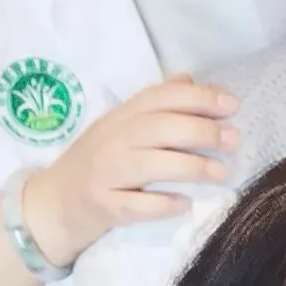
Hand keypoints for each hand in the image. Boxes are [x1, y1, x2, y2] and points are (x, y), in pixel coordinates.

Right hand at [23, 76, 238, 268]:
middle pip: (159, 128)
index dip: (198, 98)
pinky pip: (133, 205)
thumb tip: (190, 79)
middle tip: (234, 140)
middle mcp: (111, 140)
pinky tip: (184, 204)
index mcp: (120, 117)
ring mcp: (103, 173)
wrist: (51, 204)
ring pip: (150, 164)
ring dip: (190, 167)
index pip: (160, 98)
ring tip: (221, 173)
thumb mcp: (120, 127)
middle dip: (201, 131)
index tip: (232, 106)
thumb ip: (154, 106)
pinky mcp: (100, 206)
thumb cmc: (97, 163)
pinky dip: (160, 204)